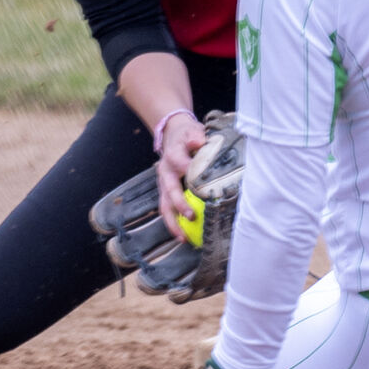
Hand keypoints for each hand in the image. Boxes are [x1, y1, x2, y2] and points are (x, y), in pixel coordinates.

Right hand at [154, 110, 205, 229]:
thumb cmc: (187, 134)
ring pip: (164, 205)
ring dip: (172, 222)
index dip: (192, 175)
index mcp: (173, 155)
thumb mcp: (192, 130)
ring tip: (183, 238)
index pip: (182, 165)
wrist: (171, 133)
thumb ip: (196, 136)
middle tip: (191, 217)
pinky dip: (174, 223)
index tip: (205, 185)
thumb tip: (199, 141)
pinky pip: (167, 208)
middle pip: (170, 191)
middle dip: (180, 206)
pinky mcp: (165, 191)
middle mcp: (165, 172)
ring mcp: (163, 183)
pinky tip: (184, 236)